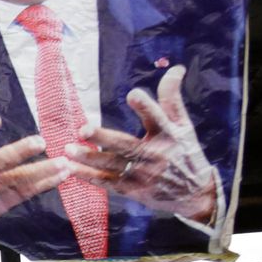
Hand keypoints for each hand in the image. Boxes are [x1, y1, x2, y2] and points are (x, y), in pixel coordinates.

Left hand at [64, 66, 218, 222]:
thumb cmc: (185, 152)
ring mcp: (142, 175)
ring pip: (112, 166)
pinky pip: (107, 183)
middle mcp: (155, 155)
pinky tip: (70, 169)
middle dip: (103, 138)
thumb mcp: (184, 125)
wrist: (194, 193)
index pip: (157, 118)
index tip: (132, 95)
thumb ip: (172, 98)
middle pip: (127, 145)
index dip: (146, 107)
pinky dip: (88, 177)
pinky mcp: (133, 190)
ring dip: (88, 159)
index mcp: (169, 135)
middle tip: (82, 130)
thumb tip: (175, 68)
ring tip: (68, 150)